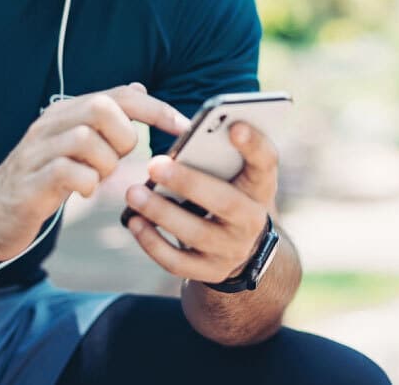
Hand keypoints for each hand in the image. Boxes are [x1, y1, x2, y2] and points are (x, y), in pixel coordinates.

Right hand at [0, 83, 189, 261]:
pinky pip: (67, 171)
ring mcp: (37, 151)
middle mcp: (51, 123)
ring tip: (97, 178)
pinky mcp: (29, 182)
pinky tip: (83, 191)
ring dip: (104, 163)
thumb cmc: (44, 179)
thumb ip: (106, 119)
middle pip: (101, 107)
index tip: (184, 127)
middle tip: (119, 159)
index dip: (156, 108)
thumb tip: (138, 87)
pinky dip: (86, 182)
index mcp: (68, 112)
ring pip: (85, 138)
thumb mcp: (77, 144)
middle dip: (124, 135)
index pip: (120, 95)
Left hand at [124, 121, 277, 283]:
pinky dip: (152, 242)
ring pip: (197, 233)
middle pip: (226, 202)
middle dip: (189, 183)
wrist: (242, 247)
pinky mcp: (210, 272)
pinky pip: (178, 261)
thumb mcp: (235, 173)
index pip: (266, 162)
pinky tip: (134, 222)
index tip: (234, 126)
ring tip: (133, 193)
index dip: (253, 144)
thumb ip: (219, 154)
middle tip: (154, 165)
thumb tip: (181, 136)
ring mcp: (233, 249)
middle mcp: (253, 220)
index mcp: (261, 185)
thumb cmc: (229, 192)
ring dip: (161, 213)